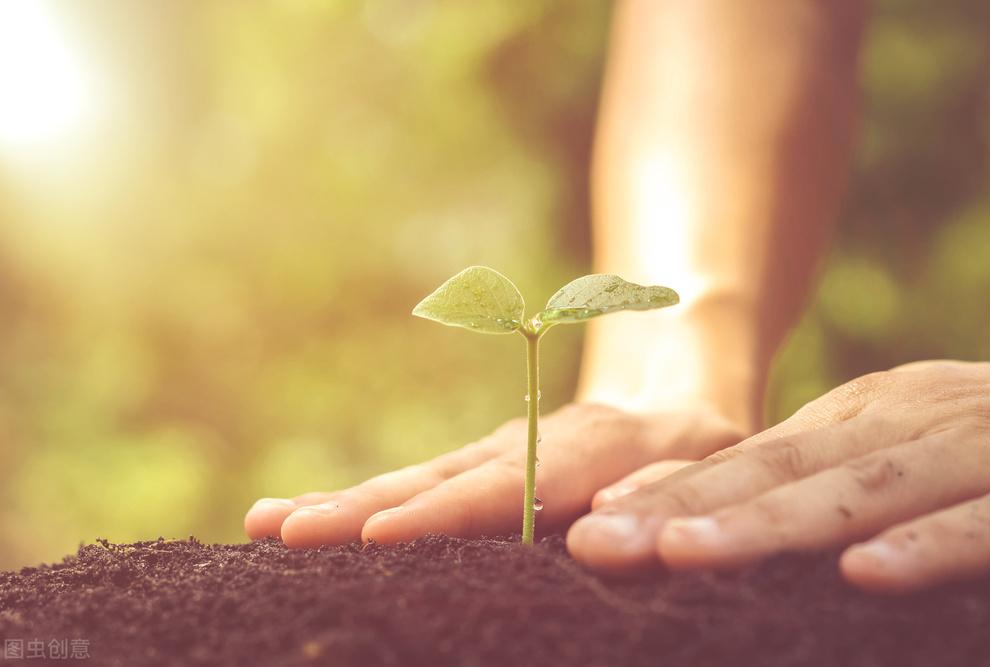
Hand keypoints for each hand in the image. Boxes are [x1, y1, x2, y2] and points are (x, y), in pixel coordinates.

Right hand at [245, 402, 742, 547]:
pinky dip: (357, 503)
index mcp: (589, 448)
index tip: (379, 538)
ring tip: (266, 524)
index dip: (445, 514)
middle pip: (439, 478)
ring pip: (414, 479)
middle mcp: (526, 445)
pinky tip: (300, 517)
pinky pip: (417, 485)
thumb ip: (667, 492)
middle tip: (280, 532)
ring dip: (341, 502)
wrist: (674, 387)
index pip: (509, 487)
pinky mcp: (481, 464)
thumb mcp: (712, 461)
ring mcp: (497, 452)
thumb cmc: (702, 446)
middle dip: (360, 509)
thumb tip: (606, 524)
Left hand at [567, 360, 989, 592]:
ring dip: (769, 523)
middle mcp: (905, 420)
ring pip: (861, 489)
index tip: (589, 527)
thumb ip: (798, 479)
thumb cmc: (982, 453)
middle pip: (779, 470)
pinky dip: (929, 543)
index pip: (747, 460)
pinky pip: (983, 519)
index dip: (668, 494)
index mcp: (860, 417)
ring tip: (682, 554)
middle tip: (594, 545)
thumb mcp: (882, 454)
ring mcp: (975, 446)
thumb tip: (679, 511)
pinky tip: (867, 574)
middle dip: (684, 509)